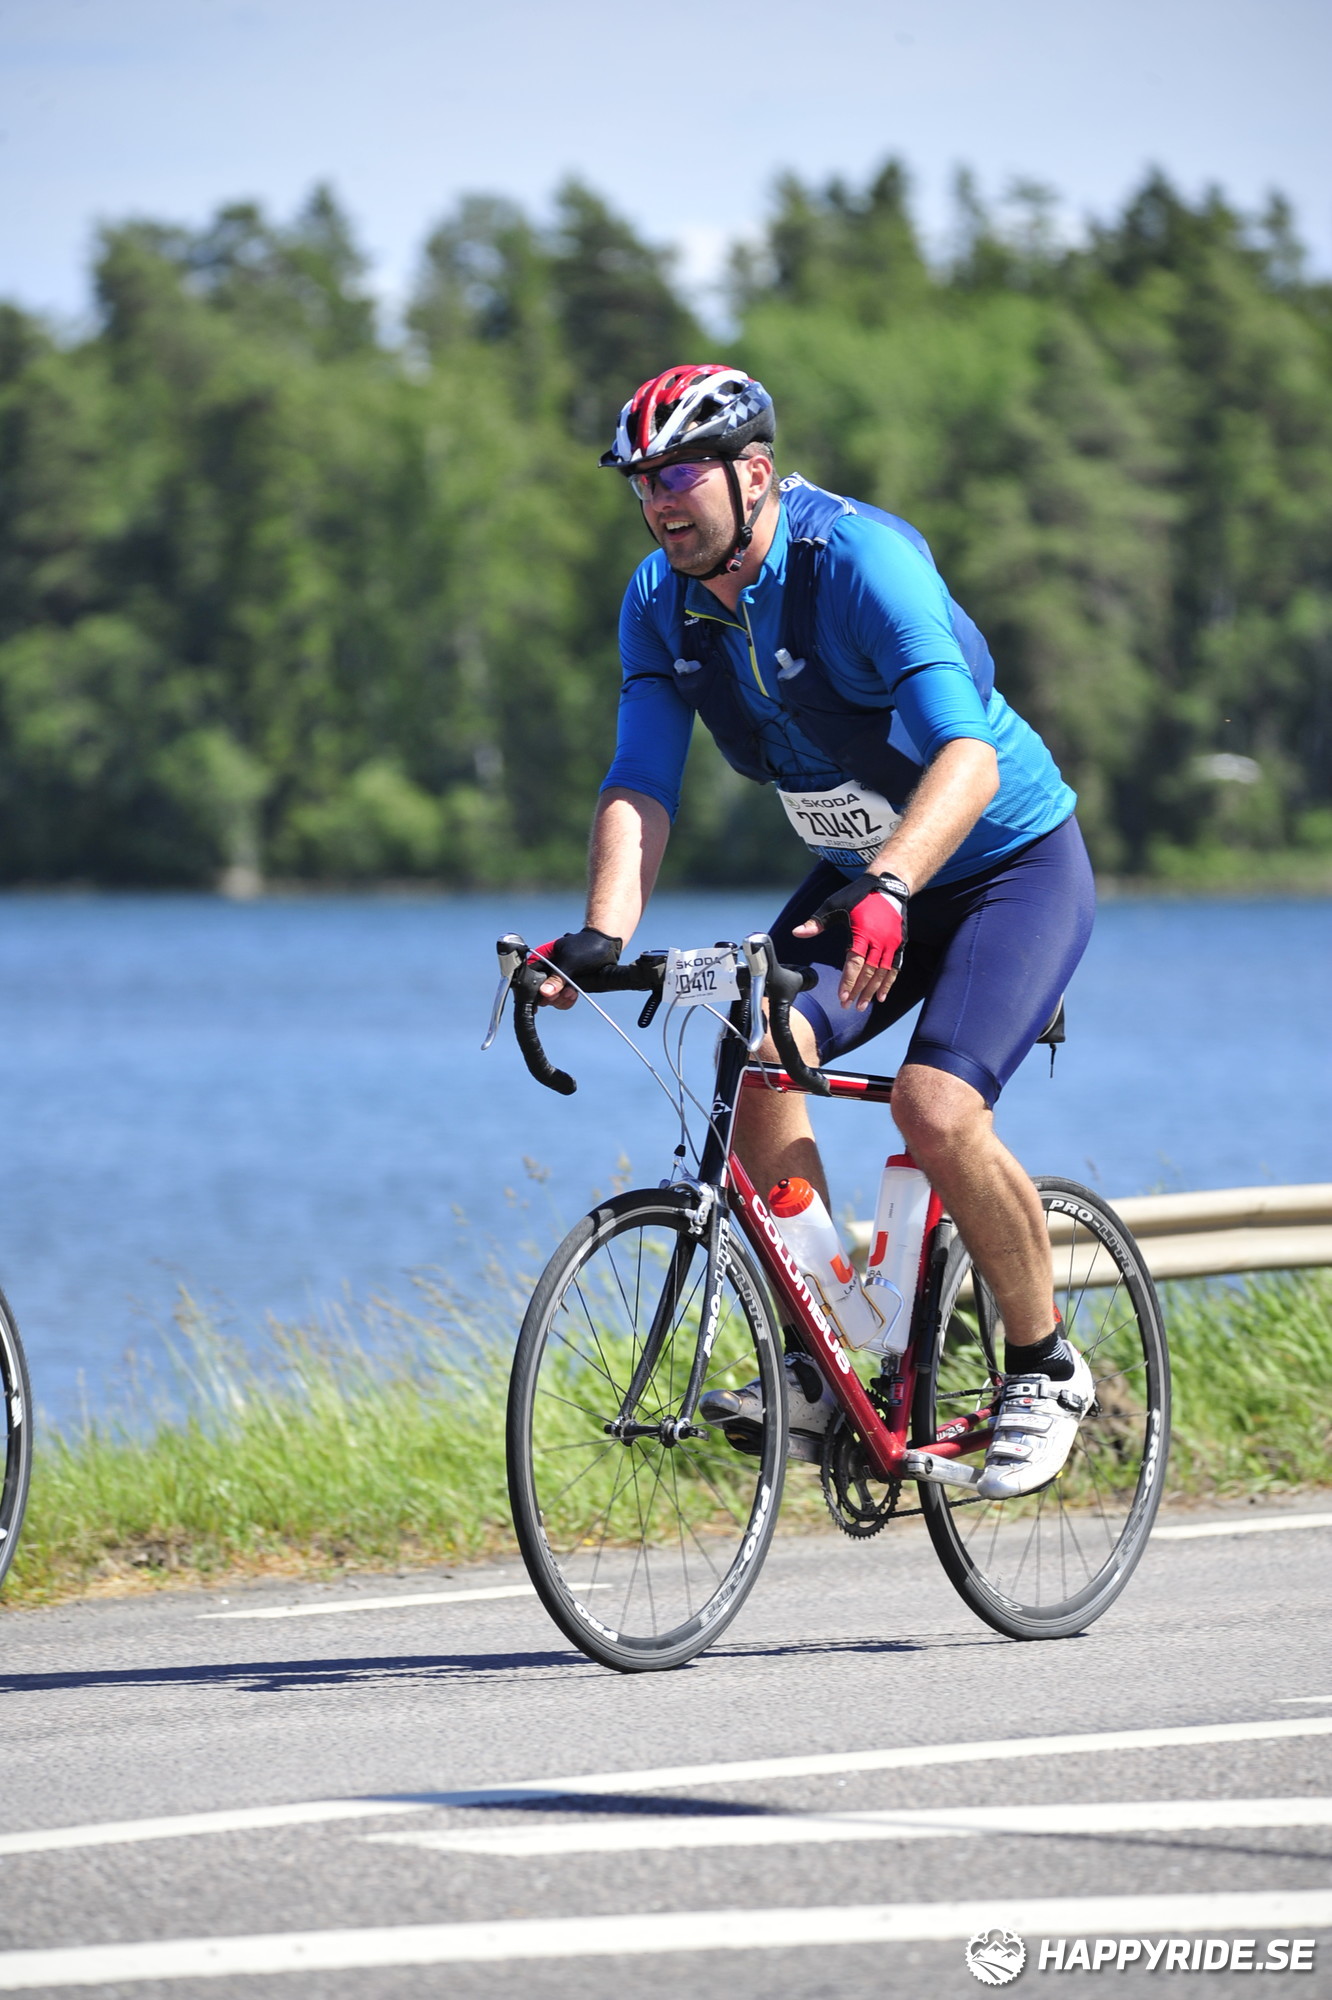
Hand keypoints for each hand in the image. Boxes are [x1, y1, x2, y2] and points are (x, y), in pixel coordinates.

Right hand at [533, 927, 622, 1009]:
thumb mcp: (570, 961)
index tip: (545, 995)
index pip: (530, 977)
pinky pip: (562, 999)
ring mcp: (558, 979)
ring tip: (572, 992)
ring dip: (561, 999)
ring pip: (551, 998)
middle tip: (563, 992)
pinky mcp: (568, 986)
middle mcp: (548, 970)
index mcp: (543, 959)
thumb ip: (557, 977)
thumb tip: (545, 992)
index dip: (535, 988)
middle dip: (552, 996)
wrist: (607, 946)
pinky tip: (574, 994)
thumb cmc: (588, 945)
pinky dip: (567, 1000)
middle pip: (540, 991)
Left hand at [792, 872, 908, 1011]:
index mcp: (864, 932)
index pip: (855, 963)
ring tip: (862, 1006)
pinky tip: (881, 997)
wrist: (888, 885)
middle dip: (858, 991)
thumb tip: (797, 932)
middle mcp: (881, 940)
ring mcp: (893, 943)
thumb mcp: (834, 904)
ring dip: (872, 991)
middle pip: (869, 972)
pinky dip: (889, 983)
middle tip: (848, 1006)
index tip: (842, 998)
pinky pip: (895, 968)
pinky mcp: (900, 943)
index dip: (848, 982)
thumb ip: (817, 922)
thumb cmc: (858, 896)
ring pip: (883, 973)